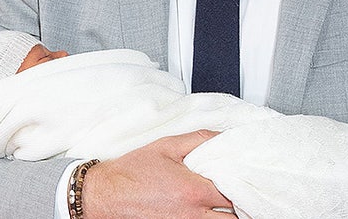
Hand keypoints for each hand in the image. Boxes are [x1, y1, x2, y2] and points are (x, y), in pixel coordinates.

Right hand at [82, 130, 231, 218]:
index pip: (234, 193)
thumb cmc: (132, 172)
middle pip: (232, 217)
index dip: (240, 185)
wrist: (106, 194)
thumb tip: (223, 136)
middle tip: (235, 195)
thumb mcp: (166, 146)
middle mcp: (192, 215)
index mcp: (194, 191)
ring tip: (221, 206)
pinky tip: (204, 212)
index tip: (240, 178)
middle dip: (237, 206)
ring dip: (223, 216)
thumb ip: (199, 139)